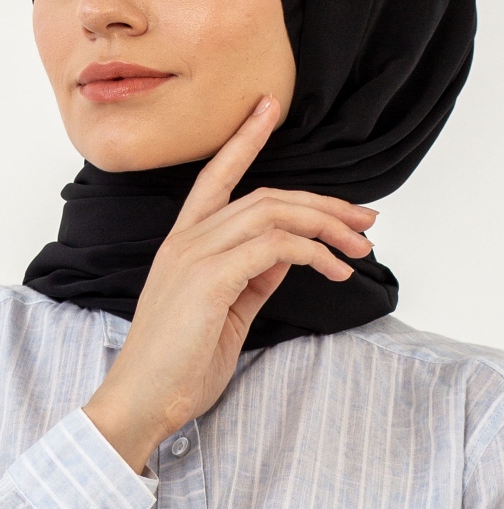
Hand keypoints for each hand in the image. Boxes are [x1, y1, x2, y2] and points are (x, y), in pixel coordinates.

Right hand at [83, 95, 376, 472]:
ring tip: (360, 247)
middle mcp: (187, 238)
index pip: (216, 175)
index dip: (243, 138)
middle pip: (265, 196)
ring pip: (271, 213)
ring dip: (325, 226)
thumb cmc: (181, 362)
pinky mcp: (207, 278)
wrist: (142, 401)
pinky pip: (273, 248)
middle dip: (322, 203)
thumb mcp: (228, 310)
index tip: (268, 107)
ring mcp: (194, 255)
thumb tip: (292, 251)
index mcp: (186, 241)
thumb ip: (255, 275)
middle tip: (365, 220)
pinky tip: (336, 270)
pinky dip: (313, 253)